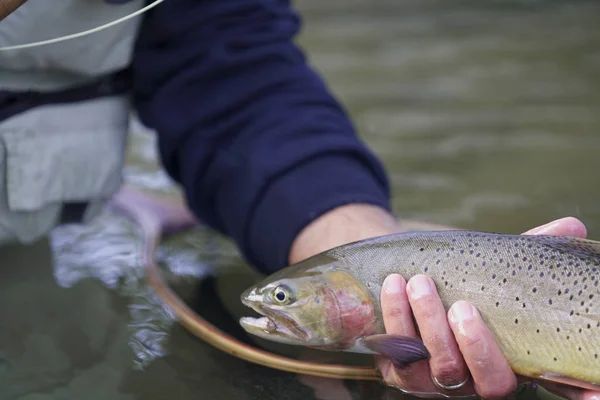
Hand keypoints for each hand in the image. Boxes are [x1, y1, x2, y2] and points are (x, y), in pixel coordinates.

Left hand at [377, 217, 598, 399]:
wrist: (408, 275)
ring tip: (416, 282)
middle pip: (489, 383)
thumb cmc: (462, 279)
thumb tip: (571, 224)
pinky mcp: (398, 369)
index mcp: (513, 360)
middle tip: (462, 306)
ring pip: (439, 369)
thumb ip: (530, 253)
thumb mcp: (497, 267)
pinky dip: (392, 321)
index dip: (580, 396)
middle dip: (476, 346)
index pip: (555, 388)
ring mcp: (437, 379)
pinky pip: (395, 357)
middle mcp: (479, 379)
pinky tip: (390, 287)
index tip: (597, 397)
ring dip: (427, 325)